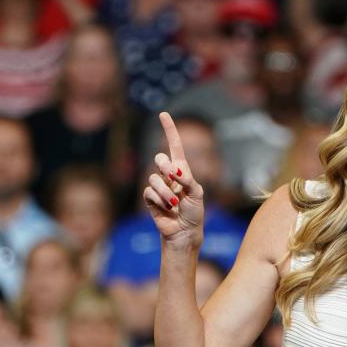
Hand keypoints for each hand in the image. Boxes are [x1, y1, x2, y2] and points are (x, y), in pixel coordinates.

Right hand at [143, 112, 204, 249]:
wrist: (185, 232)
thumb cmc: (194, 212)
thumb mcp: (197, 194)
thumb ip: (187, 179)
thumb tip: (174, 169)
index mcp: (183, 171)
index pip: (174, 146)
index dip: (169, 130)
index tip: (163, 114)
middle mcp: (169, 176)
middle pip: (159, 159)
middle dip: (165, 167)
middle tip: (173, 177)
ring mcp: (158, 186)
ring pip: (154, 178)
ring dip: (165, 192)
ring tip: (175, 204)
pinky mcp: (150, 198)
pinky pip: (149, 192)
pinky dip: (159, 200)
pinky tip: (166, 209)